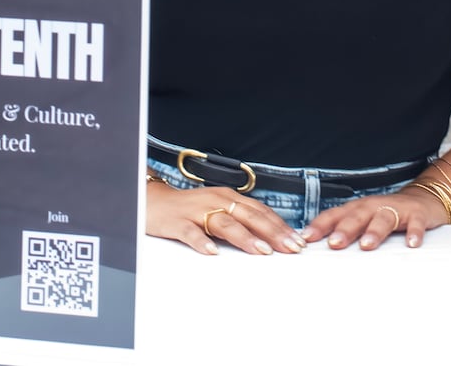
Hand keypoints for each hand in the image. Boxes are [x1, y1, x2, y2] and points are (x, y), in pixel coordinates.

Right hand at [146, 181, 305, 255]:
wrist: (152, 201)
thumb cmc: (189, 209)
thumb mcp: (218, 210)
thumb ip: (240, 221)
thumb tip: (269, 238)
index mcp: (229, 197)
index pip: (260, 211)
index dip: (280, 226)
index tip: (298, 241)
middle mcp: (216, 200)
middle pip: (250, 216)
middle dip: (273, 233)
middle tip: (291, 248)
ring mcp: (197, 211)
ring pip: (225, 223)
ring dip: (245, 238)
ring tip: (262, 251)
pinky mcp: (178, 222)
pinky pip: (191, 233)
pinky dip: (202, 242)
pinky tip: (212, 253)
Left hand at [300, 190, 447, 250]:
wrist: (421, 199)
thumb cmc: (386, 212)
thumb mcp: (362, 219)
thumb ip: (343, 231)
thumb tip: (315, 247)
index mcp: (357, 209)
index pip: (334, 215)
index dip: (320, 225)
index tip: (307, 238)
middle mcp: (373, 207)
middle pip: (357, 216)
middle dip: (344, 230)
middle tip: (335, 243)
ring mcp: (395, 209)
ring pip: (382, 218)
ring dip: (374, 231)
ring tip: (367, 245)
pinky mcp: (416, 214)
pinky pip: (415, 223)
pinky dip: (413, 232)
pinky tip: (411, 243)